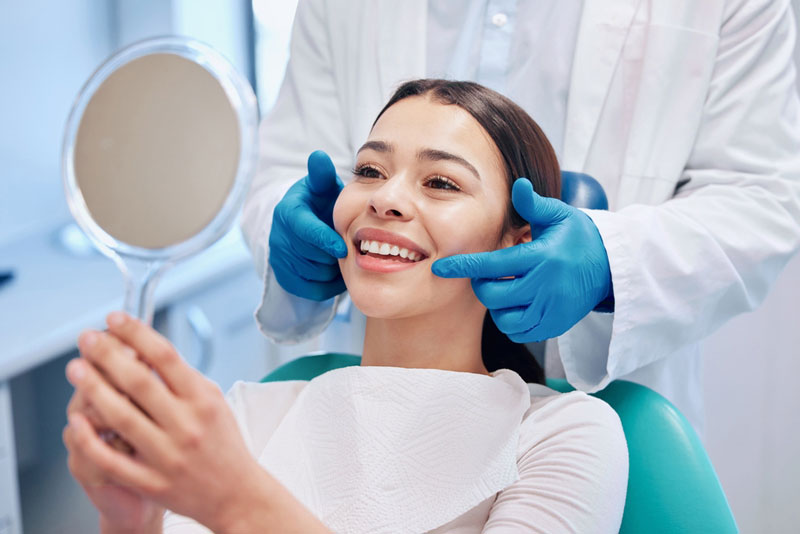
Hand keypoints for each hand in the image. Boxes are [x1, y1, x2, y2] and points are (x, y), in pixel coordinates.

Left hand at [63, 312, 275, 532]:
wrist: (235, 494)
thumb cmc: (223, 444)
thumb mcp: (215, 402)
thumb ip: (184, 378)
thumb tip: (147, 350)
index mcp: (203, 401)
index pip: (166, 357)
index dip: (137, 333)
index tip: (116, 319)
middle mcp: (186, 425)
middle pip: (139, 382)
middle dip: (108, 355)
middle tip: (87, 339)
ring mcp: (167, 455)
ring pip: (121, 417)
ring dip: (94, 389)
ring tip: (76, 369)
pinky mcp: (151, 481)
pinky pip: (112, 459)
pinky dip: (91, 439)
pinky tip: (76, 421)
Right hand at [269, 150, 347, 300]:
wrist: (305, 225)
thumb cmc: (320, 203)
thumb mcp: (322, 187)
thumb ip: (322, 174)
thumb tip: (319, 156)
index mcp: (288, 212)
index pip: (304, 230)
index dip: (324, 241)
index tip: (343, 248)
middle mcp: (278, 237)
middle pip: (311, 256)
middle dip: (333, 255)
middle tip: (349, 248)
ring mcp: (279, 259)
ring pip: (313, 275)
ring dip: (333, 270)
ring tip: (341, 257)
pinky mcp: (284, 278)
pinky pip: (311, 290)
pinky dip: (328, 285)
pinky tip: (335, 271)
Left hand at [432, 179, 612, 342]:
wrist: (610, 267)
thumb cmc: (578, 237)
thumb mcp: (559, 215)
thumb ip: (533, 204)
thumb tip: (518, 184)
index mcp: (541, 257)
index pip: (493, 265)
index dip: (463, 267)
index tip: (440, 268)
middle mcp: (545, 287)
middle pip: (493, 295)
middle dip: (482, 285)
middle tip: (489, 275)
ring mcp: (551, 310)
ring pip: (504, 318)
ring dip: (497, 305)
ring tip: (506, 288)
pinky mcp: (555, 326)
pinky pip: (520, 332)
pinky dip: (511, 321)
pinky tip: (517, 304)